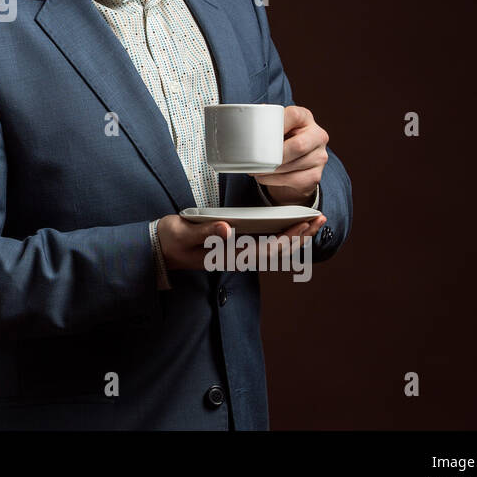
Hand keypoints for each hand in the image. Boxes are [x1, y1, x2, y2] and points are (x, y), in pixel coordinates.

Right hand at [157, 214, 325, 270]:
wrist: (157, 251)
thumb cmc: (169, 241)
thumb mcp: (183, 234)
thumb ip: (205, 232)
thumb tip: (228, 229)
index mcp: (229, 256)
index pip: (267, 249)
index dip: (289, 238)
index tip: (306, 225)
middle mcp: (237, 258)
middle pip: (276, 250)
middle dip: (299, 236)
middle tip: (320, 218)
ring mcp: (236, 254)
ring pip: (272, 248)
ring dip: (293, 236)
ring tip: (311, 221)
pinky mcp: (233, 247)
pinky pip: (262, 244)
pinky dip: (279, 235)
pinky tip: (288, 226)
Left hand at [255, 104, 327, 203]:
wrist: (294, 166)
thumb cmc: (280, 141)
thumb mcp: (275, 127)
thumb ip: (264, 121)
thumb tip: (243, 120)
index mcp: (305, 117)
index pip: (294, 115)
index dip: (276, 124)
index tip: (260, 134)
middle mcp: (317, 135)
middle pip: (298, 145)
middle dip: (274, 155)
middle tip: (256, 159)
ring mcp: (320, 156)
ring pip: (294, 165)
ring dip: (270, 169)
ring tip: (254, 168)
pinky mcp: (316, 175)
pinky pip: (294, 179)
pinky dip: (274, 180)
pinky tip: (264, 176)